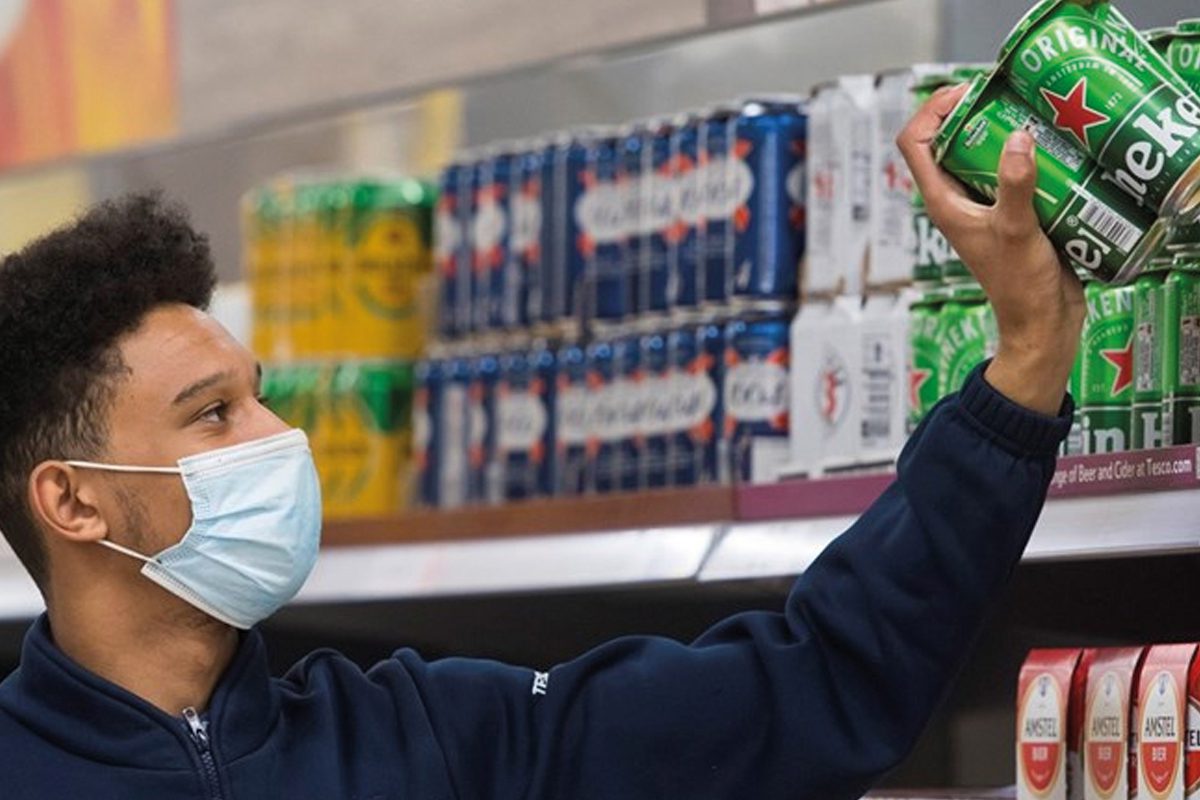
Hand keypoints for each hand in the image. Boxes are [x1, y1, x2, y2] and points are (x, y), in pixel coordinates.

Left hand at [897, 84, 1085, 415]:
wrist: (1041, 323)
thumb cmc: (1019, 285)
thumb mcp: (1016, 230)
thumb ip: (1016, 185)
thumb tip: (1018, 138)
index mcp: (942, 201)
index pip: (913, 143)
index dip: (930, 110)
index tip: (967, 92)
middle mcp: (955, 200)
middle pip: (946, 141)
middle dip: (971, 113)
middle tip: (1007, 96)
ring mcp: (981, 207)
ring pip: (979, 155)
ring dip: (1000, 132)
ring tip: (1031, 114)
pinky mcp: (1008, 213)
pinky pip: (1008, 172)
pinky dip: (1023, 155)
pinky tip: (1051, 147)